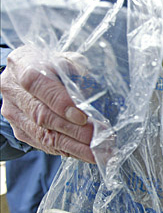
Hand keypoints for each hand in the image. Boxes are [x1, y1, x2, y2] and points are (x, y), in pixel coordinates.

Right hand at [1, 46, 94, 162]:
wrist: (24, 75)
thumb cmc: (50, 65)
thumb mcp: (65, 58)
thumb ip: (76, 70)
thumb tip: (92, 92)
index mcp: (22, 65)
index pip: (37, 84)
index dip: (59, 102)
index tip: (82, 117)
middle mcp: (13, 90)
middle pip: (42, 115)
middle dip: (74, 131)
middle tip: (99, 139)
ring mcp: (13, 113)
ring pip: (43, 135)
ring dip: (73, 146)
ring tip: (97, 152)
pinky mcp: (19, 130)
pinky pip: (43, 144)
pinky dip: (66, 150)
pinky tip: (85, 153)